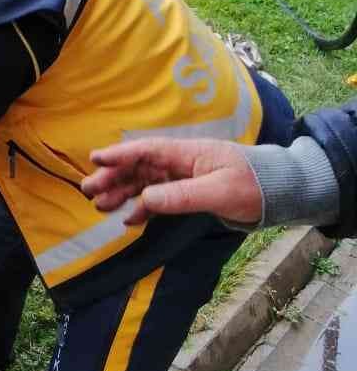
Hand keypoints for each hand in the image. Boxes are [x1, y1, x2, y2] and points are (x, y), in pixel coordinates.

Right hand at [81, 138, 260, 226]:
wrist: (282, 193)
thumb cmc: (253, 187)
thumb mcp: (219, 192)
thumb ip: (181, 196)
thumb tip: (145, 199)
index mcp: (188, 153)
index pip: (147, 151)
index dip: (120, 155)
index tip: (95, 159)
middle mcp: (182, 162)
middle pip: (140, 167)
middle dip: (113, 177)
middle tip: (88, 190)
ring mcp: (185, 177)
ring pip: (145, 182)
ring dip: (123, 193)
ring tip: (100, 206)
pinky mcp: (190, 193)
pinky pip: (159, 198)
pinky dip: (143, 207)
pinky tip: (129, 219)